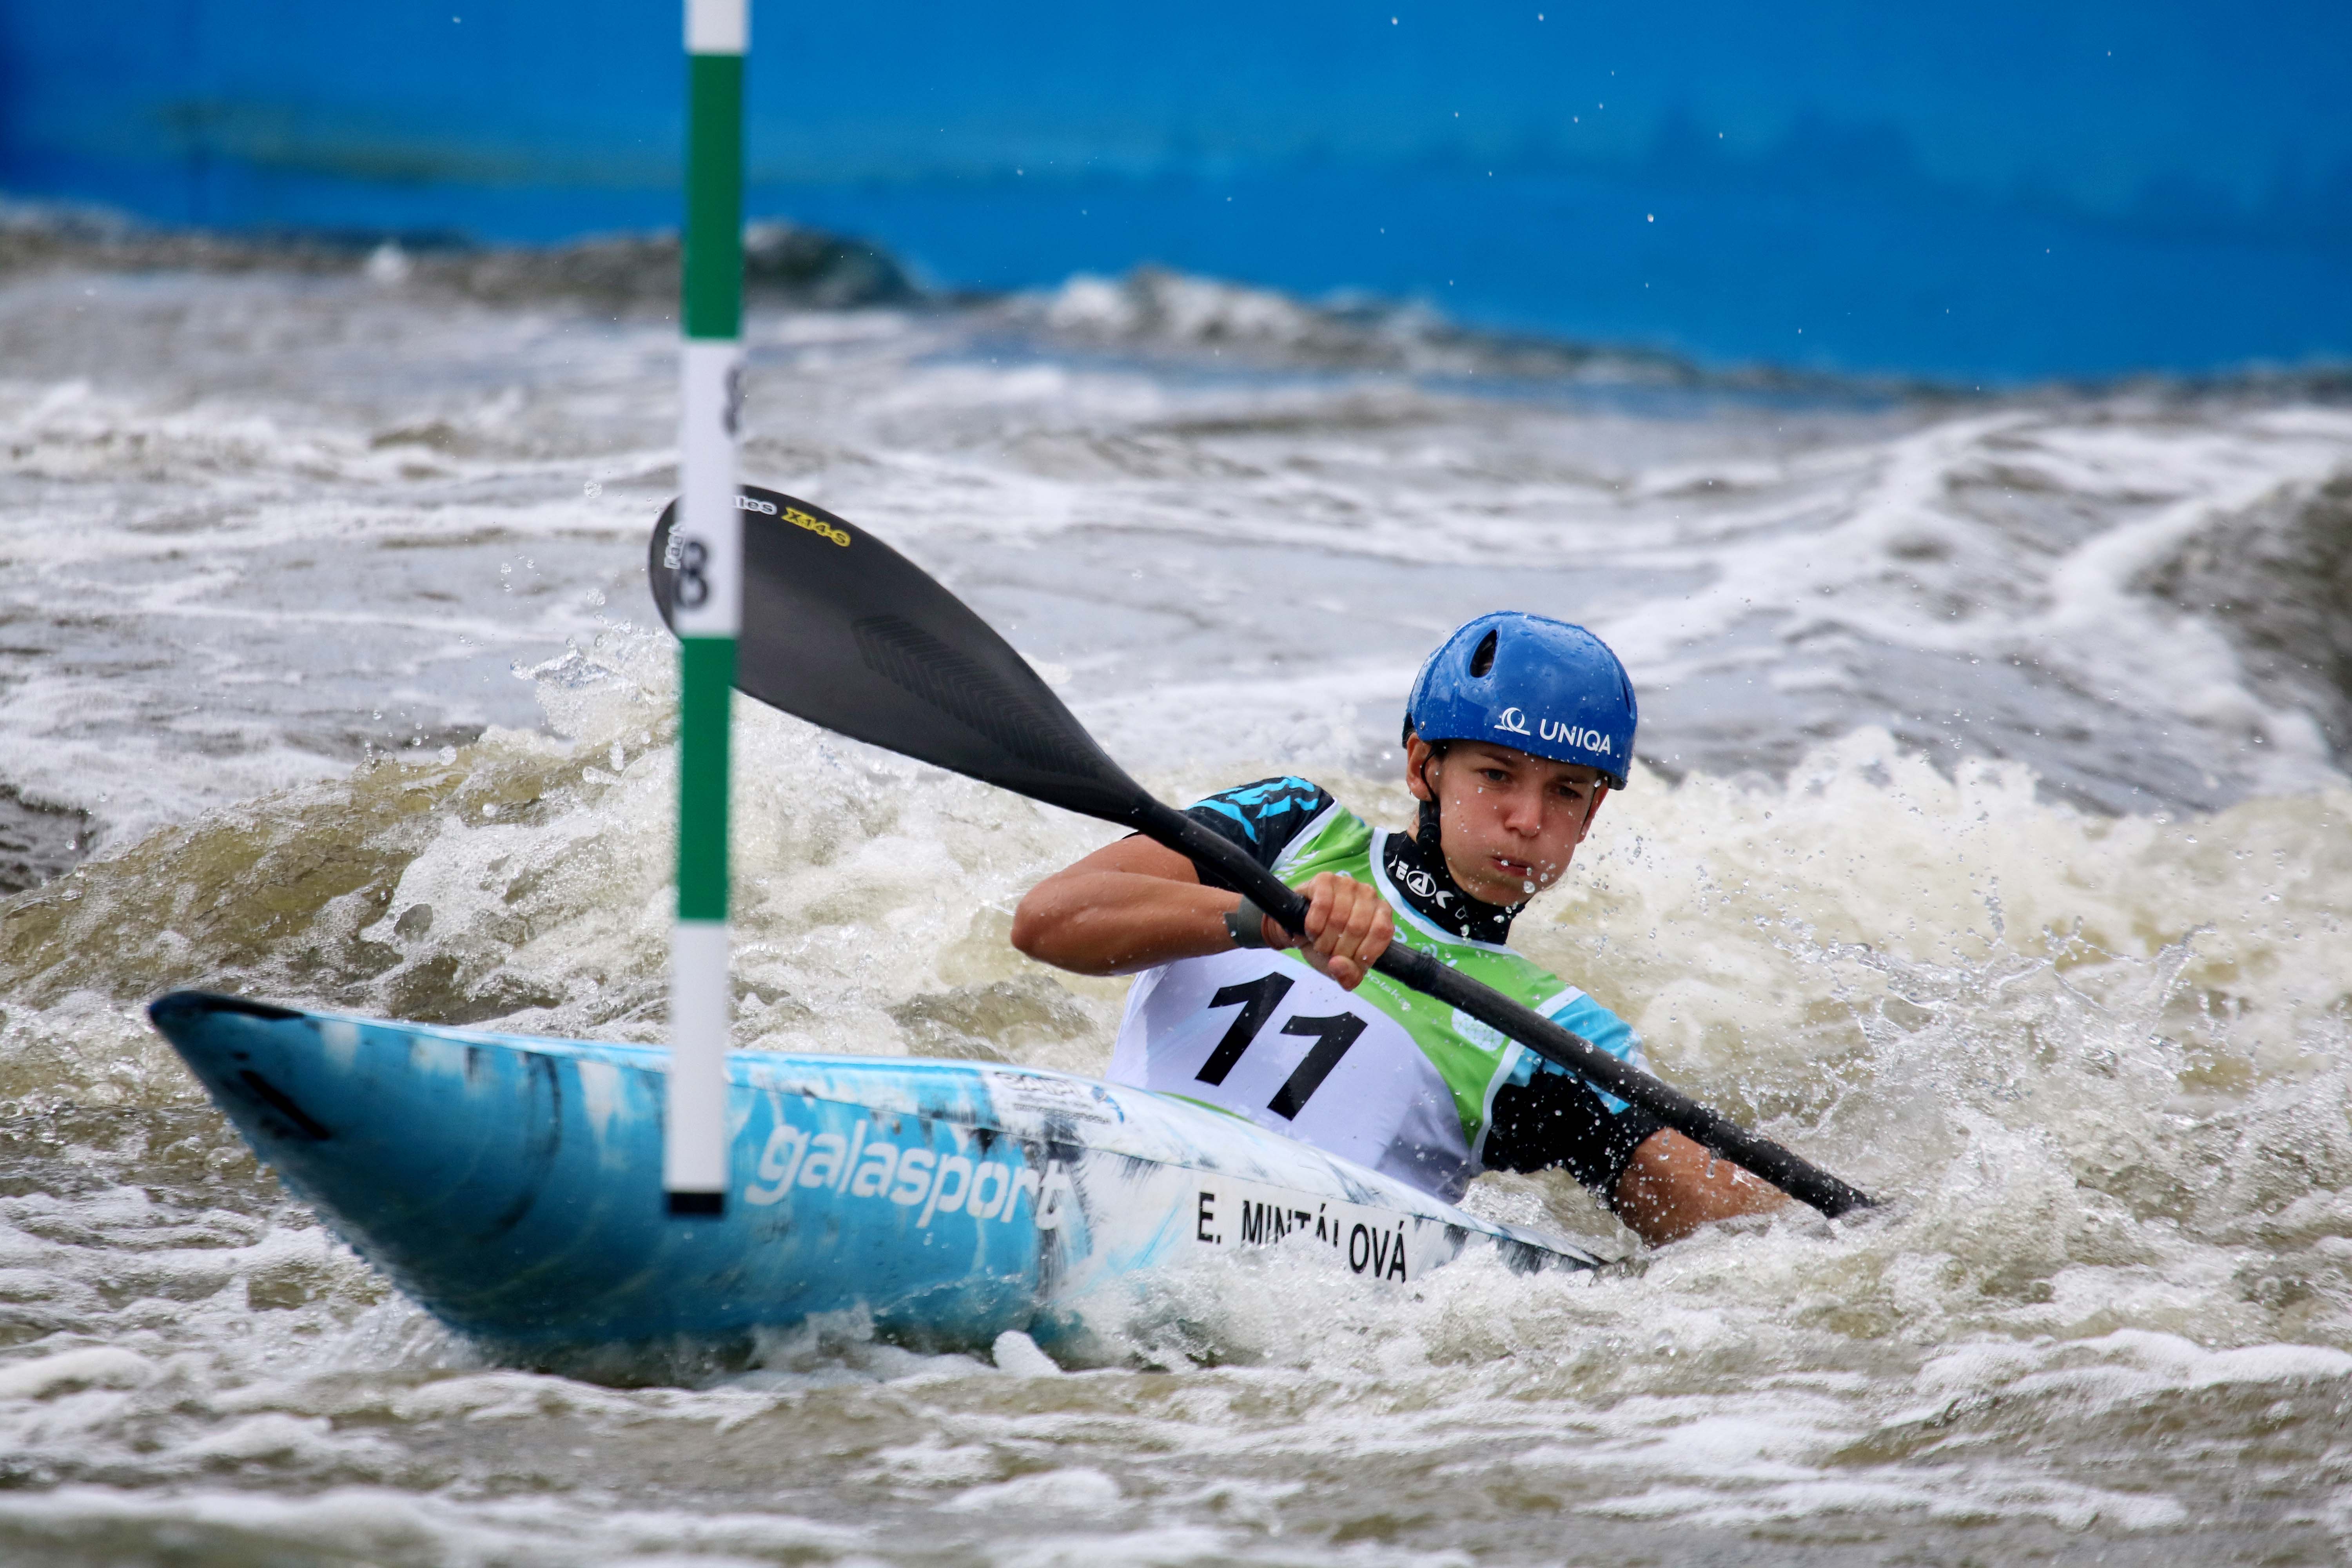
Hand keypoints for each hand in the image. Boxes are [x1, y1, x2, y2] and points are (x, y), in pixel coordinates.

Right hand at [1266, 872, 1393, 989]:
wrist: (1299, 928)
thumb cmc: (1328, 944)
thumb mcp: (1342, 967)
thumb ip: (1348, 976)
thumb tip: (1338, 965)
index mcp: (1382, 915)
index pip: (1381, 934)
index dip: (1361, 954)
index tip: (1345, 962)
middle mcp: (1369, 895)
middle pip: (1357, 928)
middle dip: (1337, 949)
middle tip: (1327, 953)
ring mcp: (1348, 884)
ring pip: (1338, 917)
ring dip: (1323, 939)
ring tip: (1318, 942)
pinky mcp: (1325, 879)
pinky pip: (1322, 904)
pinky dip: (1313, 924)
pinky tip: (1311, 930)